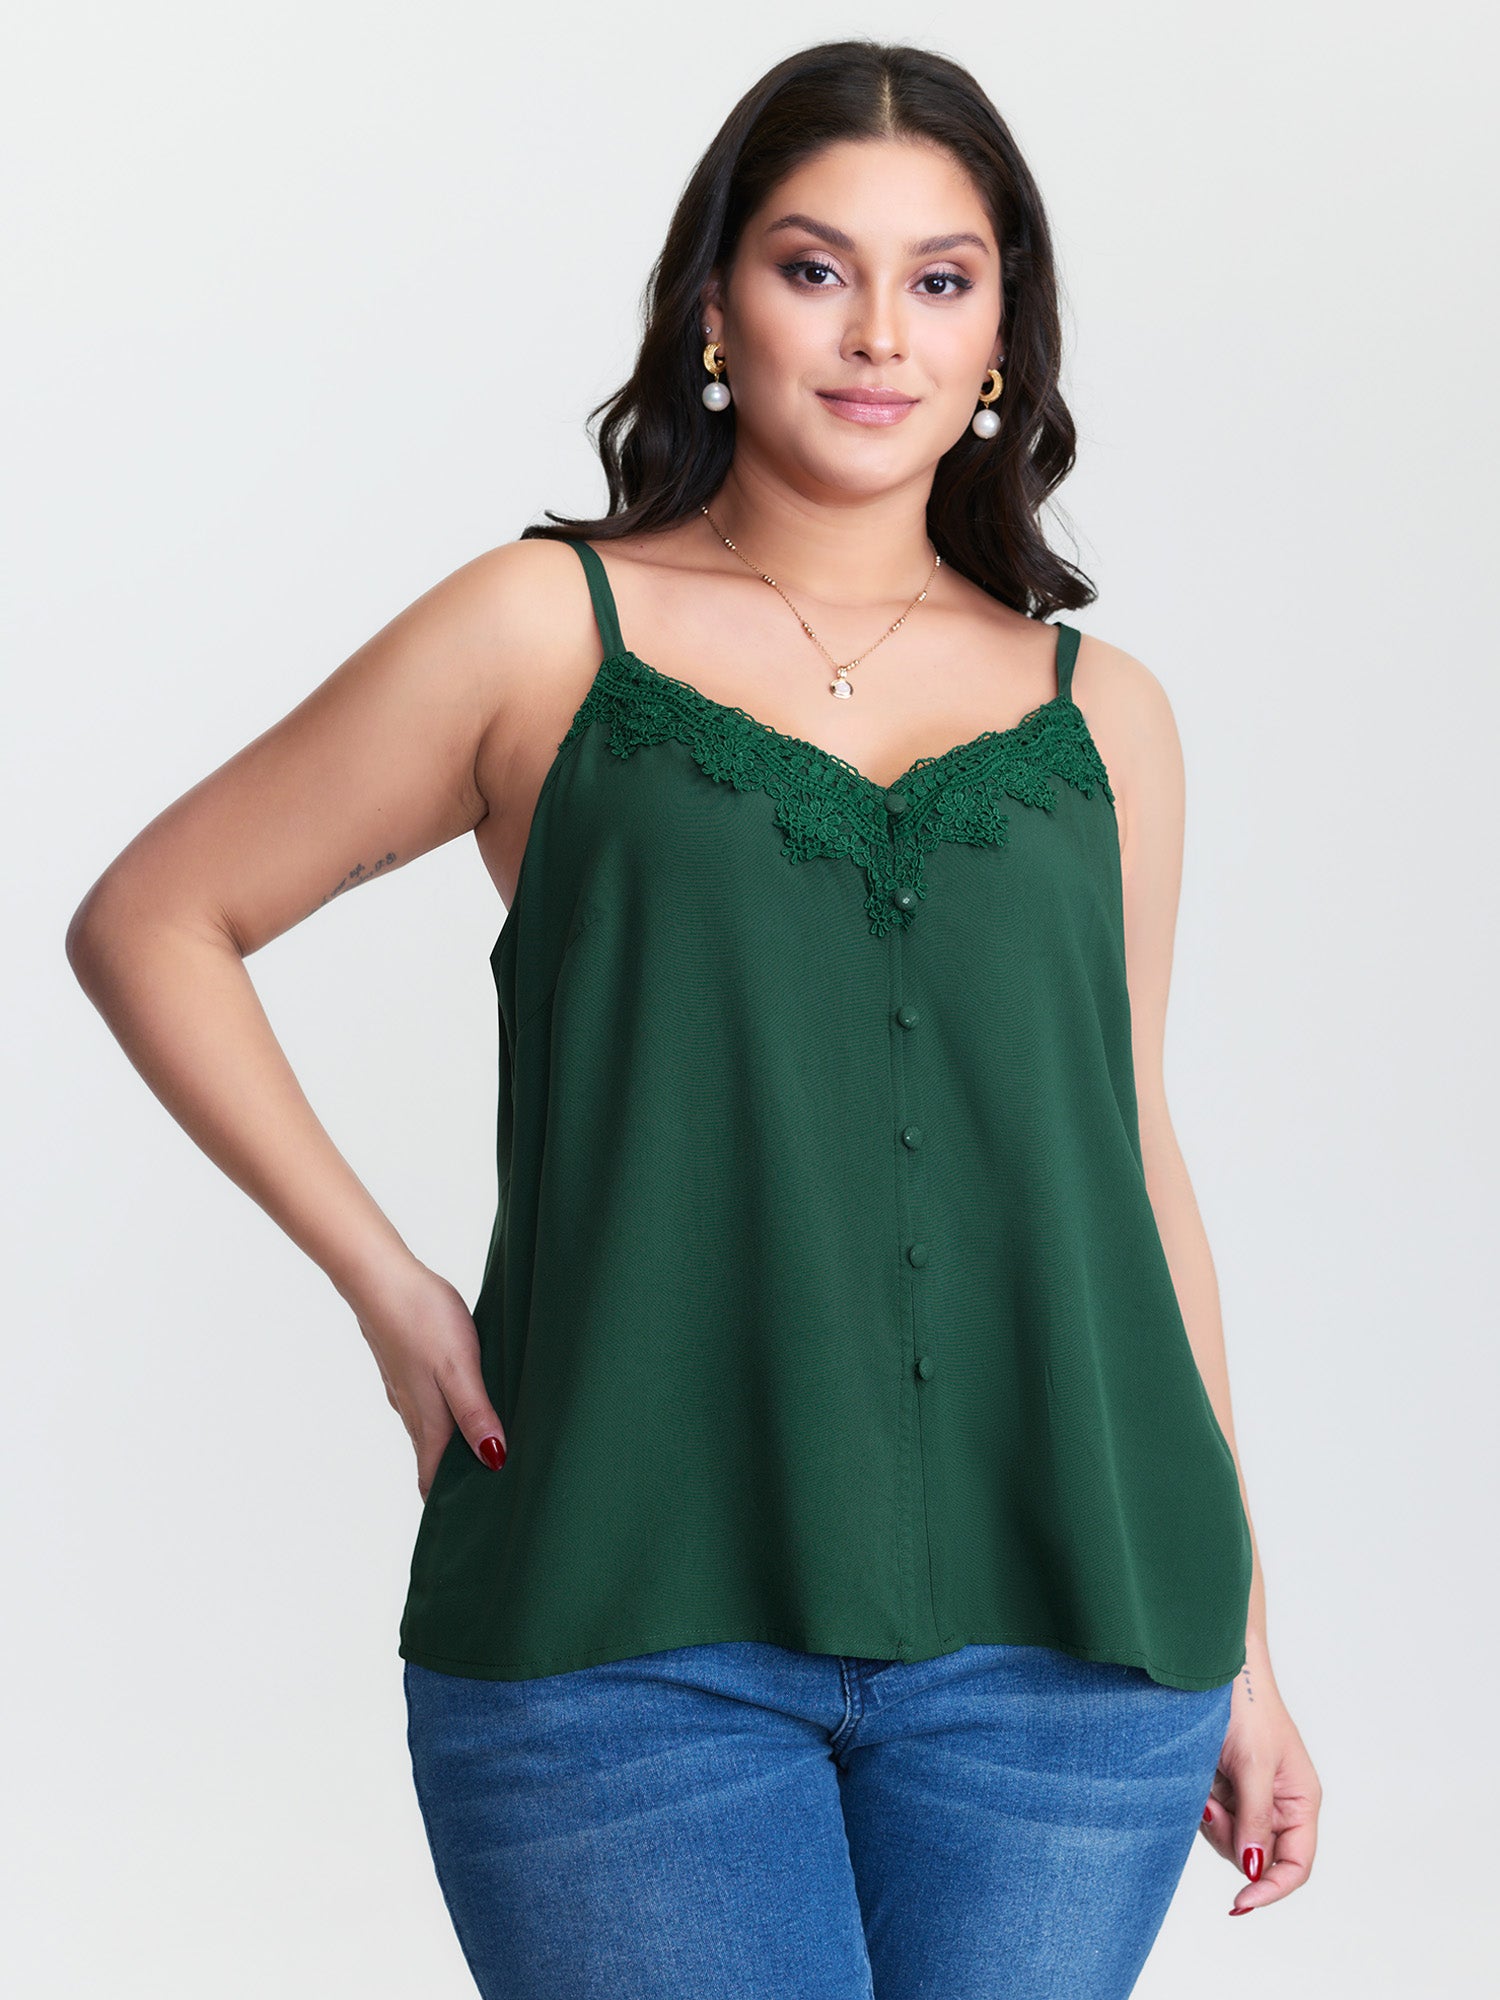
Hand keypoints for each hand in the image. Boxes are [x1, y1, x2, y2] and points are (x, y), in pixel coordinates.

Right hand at [346, 1255, 506, 1499]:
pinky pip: (422, 1405)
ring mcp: (403, 1388)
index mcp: (429, 1419)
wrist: (380, 1278)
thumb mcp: (460, 1367)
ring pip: (426, 1431)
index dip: (447, 1503)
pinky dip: (440, 1419)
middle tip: (483, 1496)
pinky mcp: (402, 1366)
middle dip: (452, 1481)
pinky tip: (454, 1407)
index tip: (469, 1524)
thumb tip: (493, 1461)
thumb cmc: (423, 1319)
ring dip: (447, 1449)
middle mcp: (412, 1411)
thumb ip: (475, 1413)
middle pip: (430, 1459)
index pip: (432, 1477)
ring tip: (477, 1457)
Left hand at [1199, 1650, 1320, 1914]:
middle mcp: (1278, 1804)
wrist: (1214, 1665)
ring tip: (1206, 1783)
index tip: (1241, 1901)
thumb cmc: (1247, 1706)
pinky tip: (1199, 1780)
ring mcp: (1249, 1795)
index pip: (1296, 1865)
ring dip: (1212, 1819)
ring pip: (1228, 1839)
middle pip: (1256, 1857)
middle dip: (1230, 1839)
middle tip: (1211, 1807)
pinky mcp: (1224, 1785)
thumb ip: (1255, 1820)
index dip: (1272, 1889)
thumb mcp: (1253, 1766)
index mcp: (1300, 1801)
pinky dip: (1200, 1805)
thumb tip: (1254, 1870)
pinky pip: (1211, 1815)